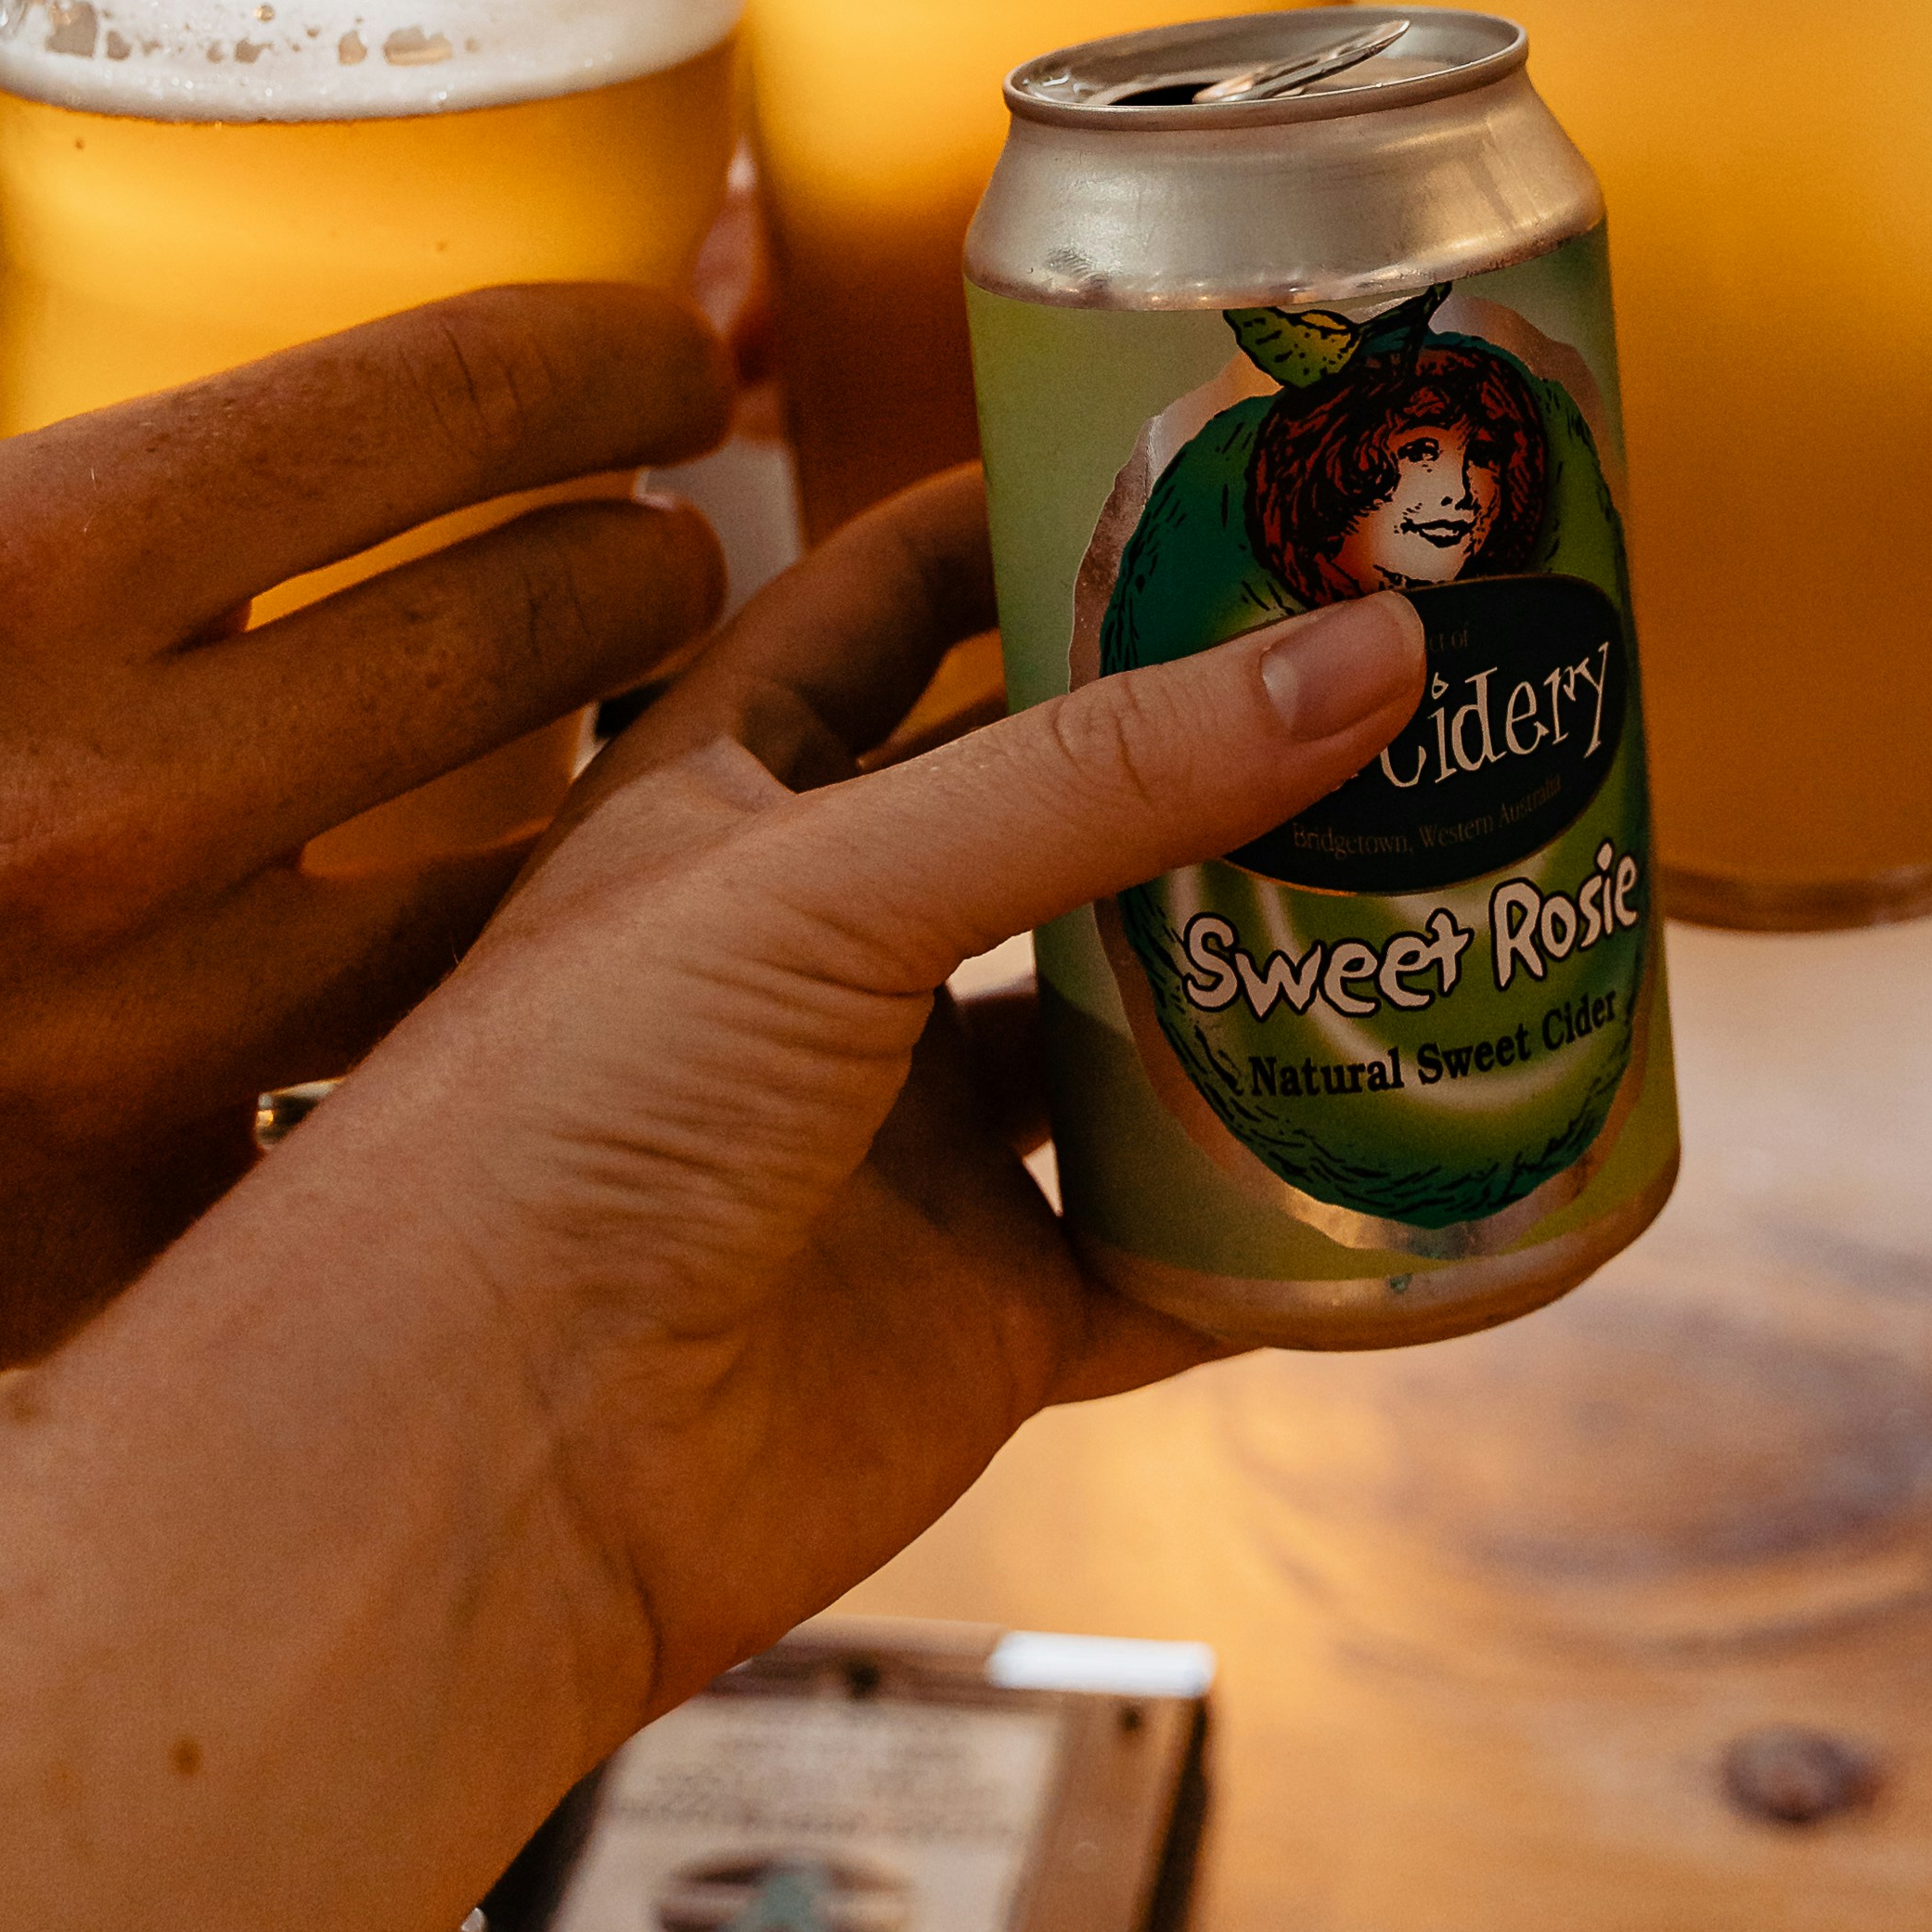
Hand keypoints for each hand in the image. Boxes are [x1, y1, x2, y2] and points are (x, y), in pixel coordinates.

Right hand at [0, 291, 729, 1411]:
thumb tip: (25, 341)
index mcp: (8, 571)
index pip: (441, 397)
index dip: (614, 348)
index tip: (669, 349)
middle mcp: (99, 797)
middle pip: (543, 626)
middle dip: (655, 557)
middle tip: (661, 543)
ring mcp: (122, 1035)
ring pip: (525, 885)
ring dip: (609, 799)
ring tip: (618, 750)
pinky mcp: (106, 1232)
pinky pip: (369, 1104)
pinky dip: (431, 1038)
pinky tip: (478, 993)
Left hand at [290, 473, 1424, 1714]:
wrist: (477, 1474)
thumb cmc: (554, 1131)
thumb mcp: (822, 884)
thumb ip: (1093, 776)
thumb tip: (1363, 653)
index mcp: (727, 802)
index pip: (886, 599)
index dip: (1024, 517)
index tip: (1204, 458)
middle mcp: (824, 957)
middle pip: (1053, 812)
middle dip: (1204, 743)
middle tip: (1395, 657)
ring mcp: (910, 1140)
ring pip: (1135, 1025)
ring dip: (1270, 964)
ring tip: (1453, 869)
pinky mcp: (983, 1312)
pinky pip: (1179, 1251)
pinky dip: (1291, 1216)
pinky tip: (1414, 1150)